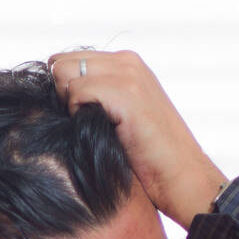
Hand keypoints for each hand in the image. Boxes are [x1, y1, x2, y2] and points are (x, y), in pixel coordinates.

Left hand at [47, 49, 226, 229]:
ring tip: (98, 129)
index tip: (81, 117)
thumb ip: (98, 95)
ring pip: (65, 75)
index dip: (65, 90)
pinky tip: (104, 132)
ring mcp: (128, 74)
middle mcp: (128, 62)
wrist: (182, 177)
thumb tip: (55, 92)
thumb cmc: (151, 158)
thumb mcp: (123, 116)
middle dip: (63, 95)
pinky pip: (77, 93)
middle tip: (86, 124)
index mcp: (127, 64)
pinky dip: (80, 116)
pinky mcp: (126, 93)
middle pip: (61, 64)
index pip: (70, 60)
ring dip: (72, 107)